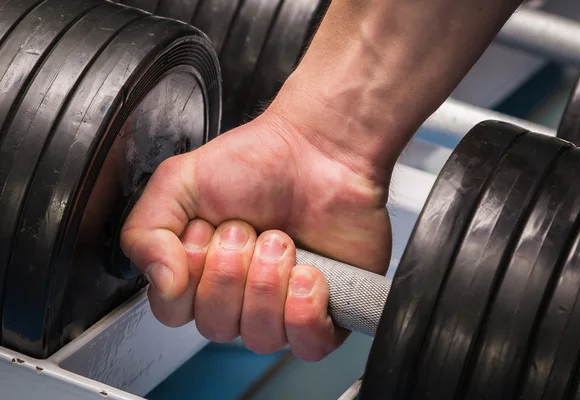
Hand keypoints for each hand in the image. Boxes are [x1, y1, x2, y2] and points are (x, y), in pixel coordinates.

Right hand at [121, 107, 392, 360]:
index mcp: (199, 270)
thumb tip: (162, 285)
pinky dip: (304, 311)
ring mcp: (280, 304)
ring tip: (280, 240)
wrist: (320, 150)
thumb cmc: (258, 162)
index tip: (205, 231)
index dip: (190, 275)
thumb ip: (146, 231)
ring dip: (268, 282)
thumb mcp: (181, 181)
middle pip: (217, 326)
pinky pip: (308, 345)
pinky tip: (307, 272)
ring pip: (260, 337)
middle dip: (232, 271)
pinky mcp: (323, 309)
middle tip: (247, 229)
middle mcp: (238, 293)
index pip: (174, 311)